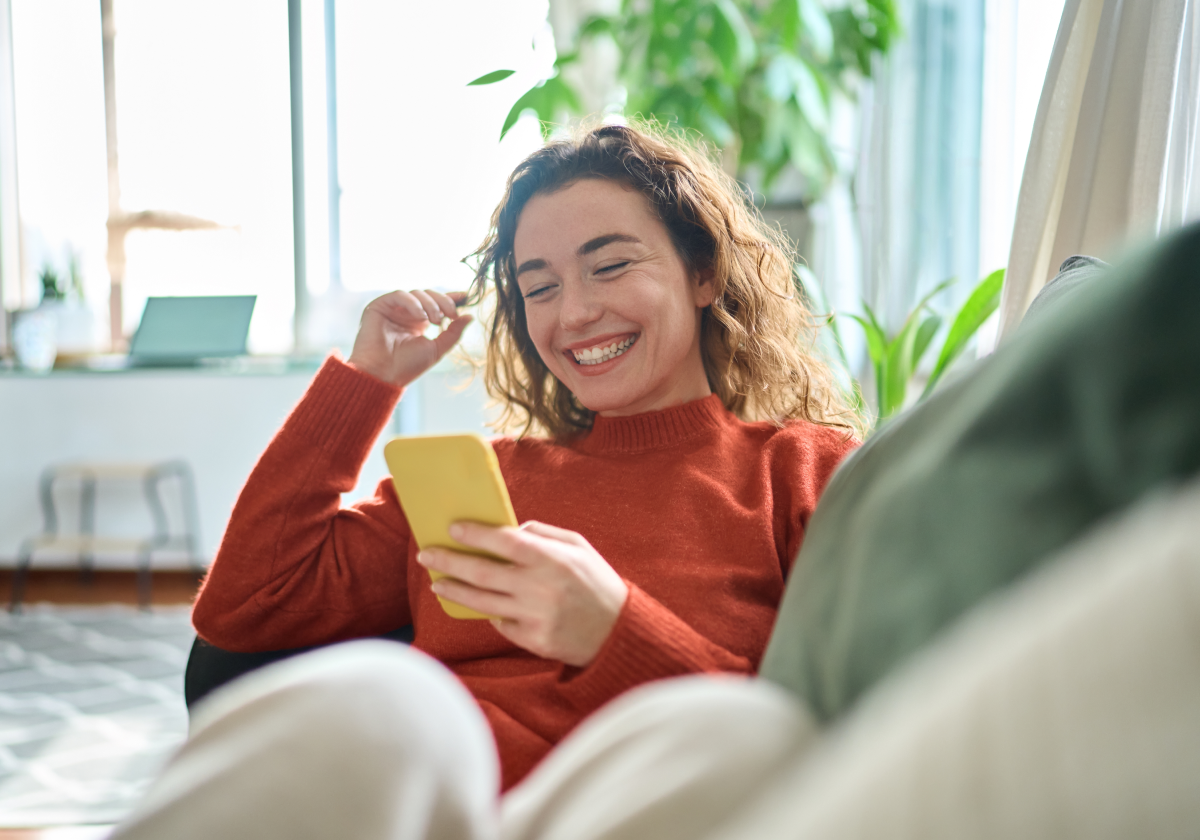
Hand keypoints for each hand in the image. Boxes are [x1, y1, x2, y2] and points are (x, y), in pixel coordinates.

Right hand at [347, 289, 471, 387]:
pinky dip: (413, 303)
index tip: (466, 296)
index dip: (451, 298)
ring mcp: (393, 309)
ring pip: (417, 293)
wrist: (383, 375)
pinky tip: (421, 317)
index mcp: (419, 322)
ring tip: (435, 321)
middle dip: (443, 302)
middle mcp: (406, 313)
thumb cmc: (407, 366)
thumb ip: (453, 333)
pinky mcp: (379, 306)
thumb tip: (470, 316)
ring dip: (430, 304)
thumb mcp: (437, 349)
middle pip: (429, 295)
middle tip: (451, 315)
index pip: (436, 303)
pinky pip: (400, 295)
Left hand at [417, 521, 629, 666]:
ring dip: (454, 591)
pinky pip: (500, 624)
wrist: (619, 632)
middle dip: (449, 561)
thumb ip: (544, 534)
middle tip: (427, 554)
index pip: (504, 541)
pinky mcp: (532, 640)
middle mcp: (540, 588)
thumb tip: (510, 529)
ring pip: (482, 602)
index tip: (453, 528)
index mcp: (552, 559)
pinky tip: (482, 605)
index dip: (475, 534)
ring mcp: (534, 617)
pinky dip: (490, 612)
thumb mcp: (579, 547)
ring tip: (437, 583)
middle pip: (482, 572)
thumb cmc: (597, 582)